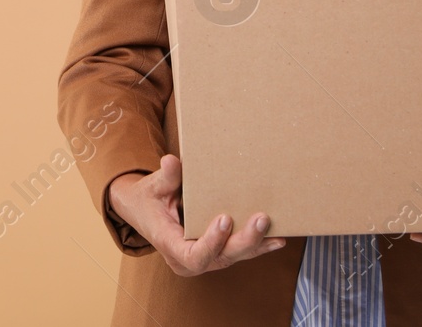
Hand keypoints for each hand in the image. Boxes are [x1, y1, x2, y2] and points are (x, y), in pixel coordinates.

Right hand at [107, 154, 285, 275]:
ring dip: (256, 243)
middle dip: (244, 240)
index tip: (224, 219)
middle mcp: (189, 259)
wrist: (144, 213)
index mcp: (171, 246)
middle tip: (261, 218)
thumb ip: (165, 177)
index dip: (211, 243)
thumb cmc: (149, 200)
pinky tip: (278, 239)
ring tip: (275, 228)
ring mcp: (206, 259)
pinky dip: (259, 246)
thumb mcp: (153, 187)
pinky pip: (239, 253)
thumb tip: (171, 161)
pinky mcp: (217, 253)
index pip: (194, 256)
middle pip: (221, 257)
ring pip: (234, 256)